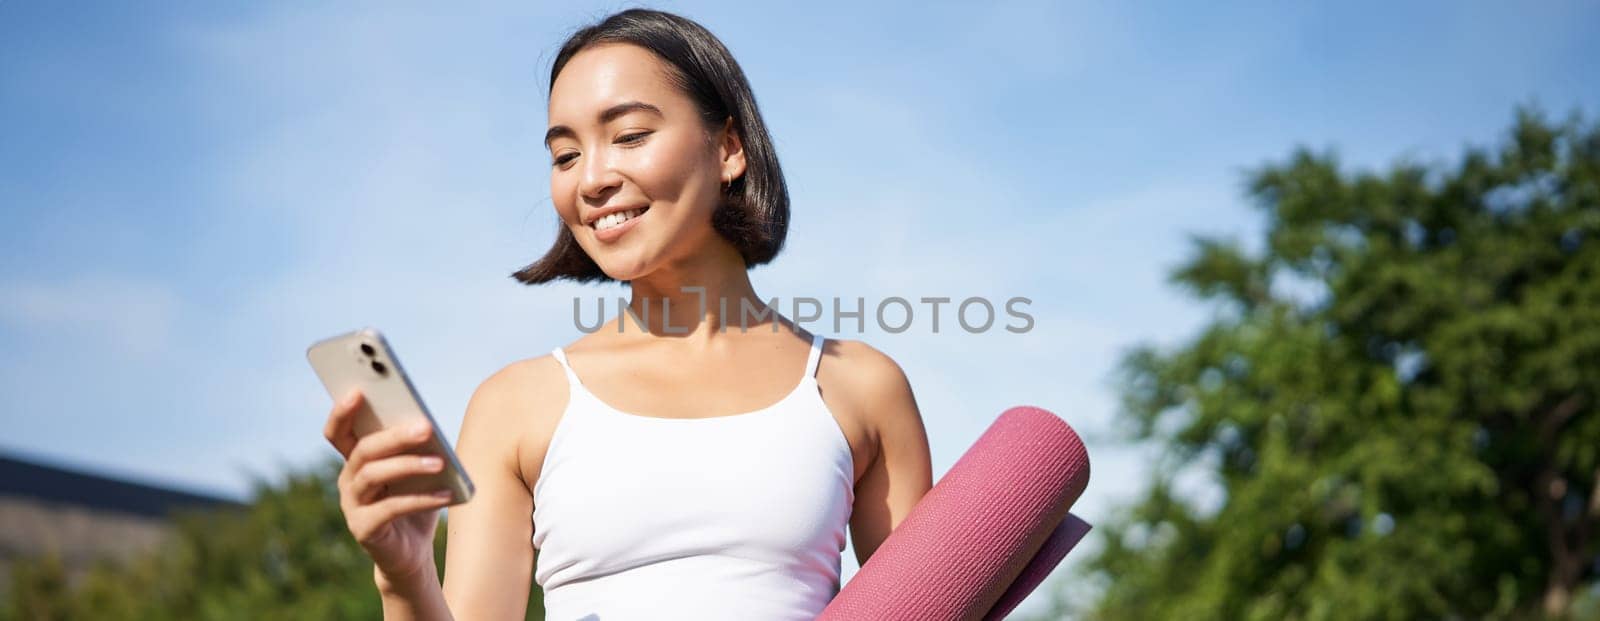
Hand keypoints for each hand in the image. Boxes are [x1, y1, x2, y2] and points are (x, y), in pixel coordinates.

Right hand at [323, 390, 452, 581]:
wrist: (411, 552)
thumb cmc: (415, 502)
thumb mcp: (416, 472)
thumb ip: (415, 448)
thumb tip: (426, 425)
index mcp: (356, 460)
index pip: (339, 432)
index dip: (343, 412)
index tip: (359, 390)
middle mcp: (348, 479)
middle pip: (364, 450)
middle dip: (395, 436)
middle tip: (426, 426)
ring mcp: (352, 505)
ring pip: (373, 475)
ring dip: (409, 465)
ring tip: (439, 462)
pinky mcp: (364, 529)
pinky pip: (391, 508)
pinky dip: (421, 499)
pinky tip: (446, 494)